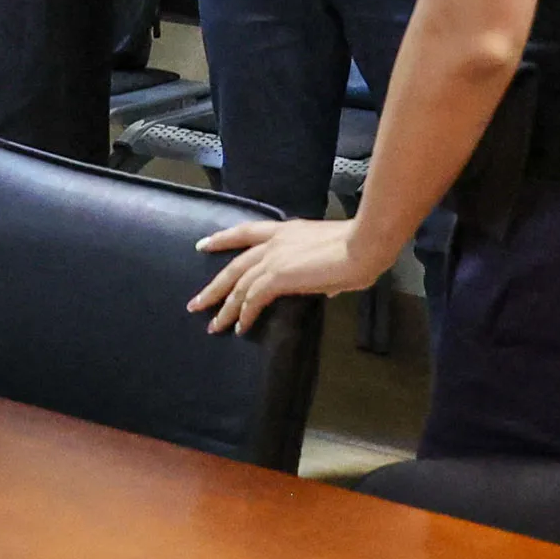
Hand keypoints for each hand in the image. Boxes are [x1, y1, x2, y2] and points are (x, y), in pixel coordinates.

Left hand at [187, 217, 393, 334]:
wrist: (363, 245)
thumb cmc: (358, 249)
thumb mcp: (333, 257)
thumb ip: (324, 273)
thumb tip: (328, 288)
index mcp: (284, 230)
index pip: (244, 232)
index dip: (221, 239)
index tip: (203, 245)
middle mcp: (272, 242)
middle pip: (234, 266)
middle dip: (214, 287)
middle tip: (197, 304)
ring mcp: (273, 258)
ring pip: (238, 285)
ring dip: (225, 308)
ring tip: (214, 326)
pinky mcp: (278, 276)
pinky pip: (253, 298)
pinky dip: (245, 314)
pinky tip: (240, 328)